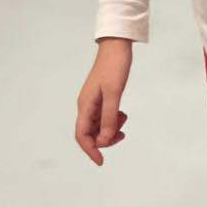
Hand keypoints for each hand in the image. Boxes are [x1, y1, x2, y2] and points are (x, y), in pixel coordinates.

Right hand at [75, 39, 131, 166]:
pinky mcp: (101, 96)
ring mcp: (93, 101)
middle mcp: (86, 105)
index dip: (90, 150)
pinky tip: (122, 115)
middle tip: (122, 134)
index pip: (82, 135)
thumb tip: (106, 140)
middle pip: (90, 133)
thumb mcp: (114, 93)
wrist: (117, 46)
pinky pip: (104, 116)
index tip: (101, 161)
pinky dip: (113, 120)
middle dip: (104, 139)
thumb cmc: (114, 67)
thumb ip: (109, 117)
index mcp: (85, 105)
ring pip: (98, 125)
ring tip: (123, 121)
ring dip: (110, 129)